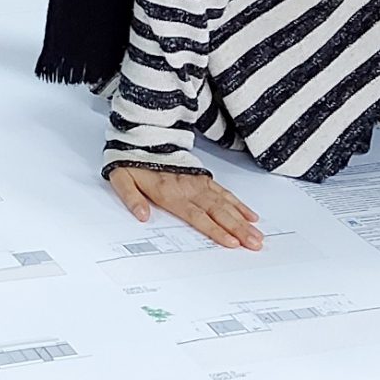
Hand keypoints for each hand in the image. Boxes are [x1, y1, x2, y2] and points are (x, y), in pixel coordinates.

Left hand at [105, 166, 263, 249]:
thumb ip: (131, 198)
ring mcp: (198, 182)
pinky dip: (238, 204)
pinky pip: (224, 192)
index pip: (197, 215)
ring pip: (225, 203)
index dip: (215, 229)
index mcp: (170, 193)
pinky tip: (250, 215)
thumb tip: (141, 215)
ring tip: (258, 235)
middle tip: (255, 244)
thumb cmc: (132, 160)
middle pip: (218, 212)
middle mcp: (188, 188)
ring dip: (243, 220)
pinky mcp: (202, 177)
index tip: (231, 242)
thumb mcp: (121, 179)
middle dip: (238, 229)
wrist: (141, 135)